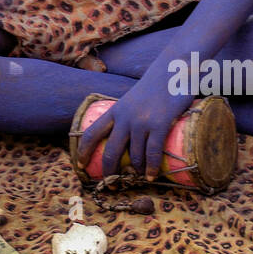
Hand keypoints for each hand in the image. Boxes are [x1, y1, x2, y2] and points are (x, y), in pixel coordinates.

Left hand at [77, 80, 192, 180]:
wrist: (171, 69)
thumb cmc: (153, 87)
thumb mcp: (131, 100)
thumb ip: (125, 116)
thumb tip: (123, 140)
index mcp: (115, 110)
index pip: (91, 132)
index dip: (83, 151)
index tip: (80, 165)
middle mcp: (124, 117)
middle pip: (110, 150)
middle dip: (109, 170)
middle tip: (111, 184)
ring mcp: (141, 121)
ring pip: (134, 155)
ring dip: (136, 171)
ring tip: (139, 177)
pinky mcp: (159, 124)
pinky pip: (152, 153)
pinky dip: (151, 168)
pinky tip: (151, 176)